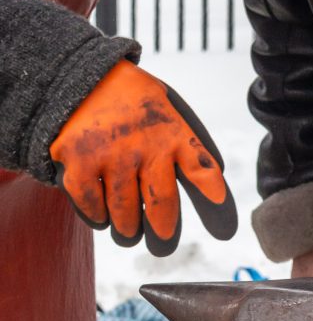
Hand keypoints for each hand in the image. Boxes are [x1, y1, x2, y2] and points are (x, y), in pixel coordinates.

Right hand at [49, 59, 237, 255]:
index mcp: (173, 131)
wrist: (83, 77)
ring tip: (130, 232)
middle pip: (162, 207)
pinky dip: (98, 217)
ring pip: (126, 216)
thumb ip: (189, 141)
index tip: (224, 229)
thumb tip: (215, 179)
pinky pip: (94, 209)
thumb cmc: (134, 101)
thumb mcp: (168, 106)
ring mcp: (112, 155)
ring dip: (129, 229)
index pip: (201, 170)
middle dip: (165, 232)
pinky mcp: (80, 164)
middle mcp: (146, 145)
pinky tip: (103, 214)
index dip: (214, 201)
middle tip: (163, 243)